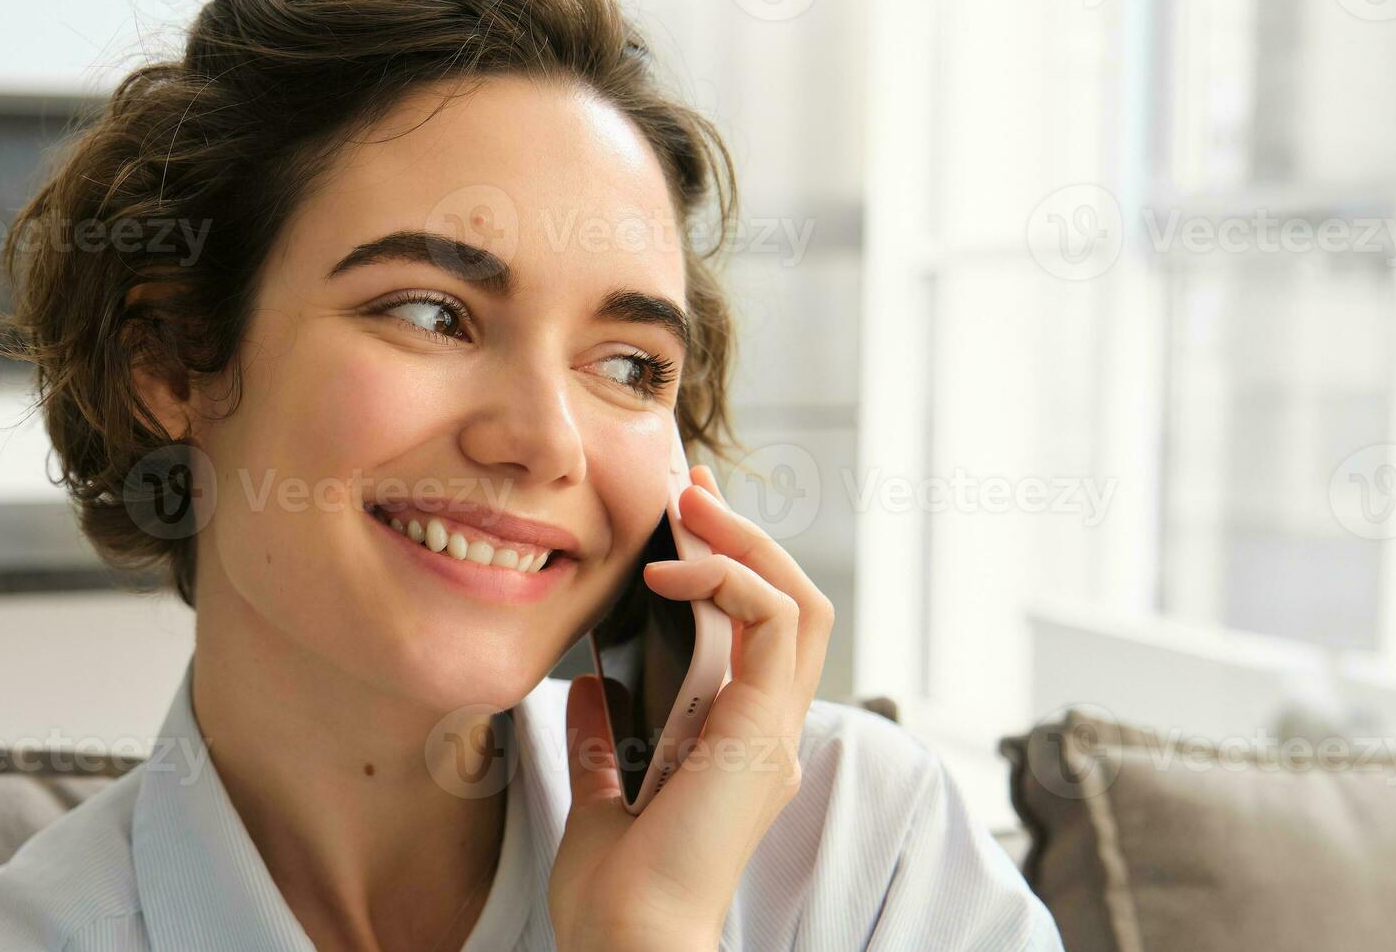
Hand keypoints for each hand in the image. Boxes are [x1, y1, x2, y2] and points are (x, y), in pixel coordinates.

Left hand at [547, 464, 836, 951]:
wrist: (629, 938)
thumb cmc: (615, 892)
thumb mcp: (602, 795)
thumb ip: (607, 740)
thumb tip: (595, 684)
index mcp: (740, 747)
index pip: (758, 634)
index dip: (729, 565)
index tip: (683, 519)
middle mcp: (770, 735)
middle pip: (790, 606)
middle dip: (744, 535)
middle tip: (689, 489)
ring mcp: (776, 732)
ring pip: (800, 602)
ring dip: (745, 544)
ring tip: (690, 509)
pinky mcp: (766, 729)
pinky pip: (776, 623)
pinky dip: (731, 580)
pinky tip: (672, 571)